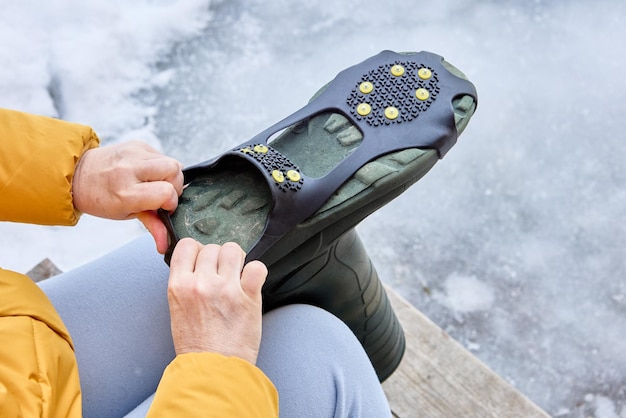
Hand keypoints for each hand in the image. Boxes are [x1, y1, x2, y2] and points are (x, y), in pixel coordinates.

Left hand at [72, 140, 183, 252]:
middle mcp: (129, 170)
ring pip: (171, 161)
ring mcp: (132, 153)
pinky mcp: (136, 144)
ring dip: (169, 175)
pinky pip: (161, 154)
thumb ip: (151, 225)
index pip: (166, 193)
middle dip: (175, 185)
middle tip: (164, 193)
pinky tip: (148, 173)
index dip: (171, 202)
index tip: (165, 206)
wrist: (78, 175)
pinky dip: (160, 166)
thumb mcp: (125, 214)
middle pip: (174, 171)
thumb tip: (166, 242)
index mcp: (125, 193)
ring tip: (156, 183)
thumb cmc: (101, 198)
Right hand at [167, 239, 266, 363]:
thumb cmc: (197, 346)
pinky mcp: (248, 297)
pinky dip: (257, 272)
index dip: (197, 250)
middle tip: (222, 275)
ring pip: (234, 250)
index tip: (203, 259)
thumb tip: (199, 265)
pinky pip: (257, 267)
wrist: (214, 371)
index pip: (187, 246)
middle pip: (212, 247)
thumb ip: (186, 285)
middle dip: (218, 258)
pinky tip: (251, 283)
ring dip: (237, 260)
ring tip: (237, 276)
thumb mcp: (178, 310)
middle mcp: (201, 283)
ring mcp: (225, 289)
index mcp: (179, 286)